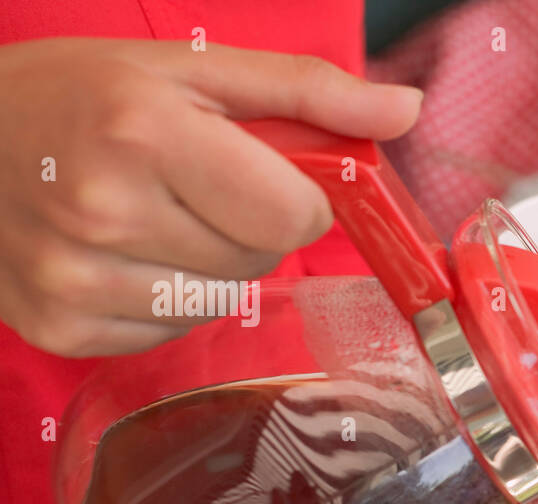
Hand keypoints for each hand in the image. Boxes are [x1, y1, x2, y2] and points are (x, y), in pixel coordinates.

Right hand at [0, 38, 422, 356]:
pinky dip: (161, 301)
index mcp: (146, 135)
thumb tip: (406, 109)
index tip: (256, 171)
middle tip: (190, 187)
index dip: (292, 197)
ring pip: (220, 304)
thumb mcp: (190, 68)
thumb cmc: (74, 93)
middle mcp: (107, 214)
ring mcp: (77, 280)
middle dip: (247, 227)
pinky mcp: (62, 329)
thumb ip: (307, 91)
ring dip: (207, 267)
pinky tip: (119, 256)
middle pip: (261, 263)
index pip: (294, 216)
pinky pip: (169, 333)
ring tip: (149, 218)